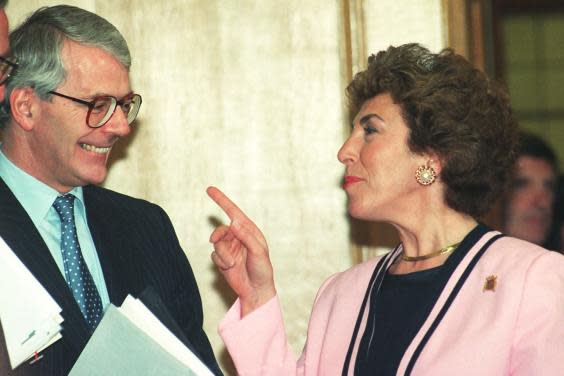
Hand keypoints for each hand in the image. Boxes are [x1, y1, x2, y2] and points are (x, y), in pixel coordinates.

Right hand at [207, 186, 275, 315]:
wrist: (256, 290)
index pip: (233, 212)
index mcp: (249, 230)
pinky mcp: (222, 259)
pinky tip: (229, 268)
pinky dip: (220, 261)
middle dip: (218, 234)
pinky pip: (214, 255)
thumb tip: (234, 221)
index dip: (221, 200)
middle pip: (221, 229)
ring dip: (222, 253)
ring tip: (232, 263)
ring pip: (216, 243)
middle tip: (214, 239)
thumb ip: (245, 236)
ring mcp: (230, 248)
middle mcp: (238, 237)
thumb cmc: (262, 269)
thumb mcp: (258, 251)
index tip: (209, 189)